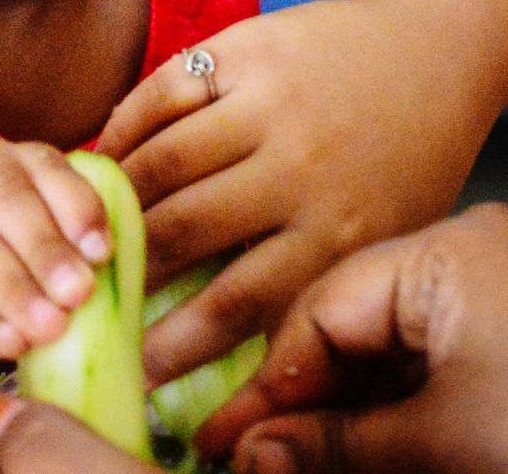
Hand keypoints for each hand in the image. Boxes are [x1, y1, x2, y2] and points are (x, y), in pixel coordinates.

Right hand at [0, 133, 110, 380]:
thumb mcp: (9, 262)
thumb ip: (46, 263)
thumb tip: (98, 285)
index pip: (35, 162)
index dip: (74, 203)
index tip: (102, 250)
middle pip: (1, 192)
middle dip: (45, 245)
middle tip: (79, 293)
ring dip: (16, 287)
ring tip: (50, 327)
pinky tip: (8, 342)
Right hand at [97, 0, 497, 385]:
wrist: (423, 53)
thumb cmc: (398, 159)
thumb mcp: (374, 235)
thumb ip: (303, 277)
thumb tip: (211, 329)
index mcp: (338, 231)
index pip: (238, 302)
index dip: (178, 341)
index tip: (138, 364)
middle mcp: (299, 169)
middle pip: (185, 227)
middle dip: (131, 265)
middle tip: (93, 283)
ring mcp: (266, 102)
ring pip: (163, 160)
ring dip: (116, 195)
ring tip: (90, 218)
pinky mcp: (241, 48)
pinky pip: (161, 93)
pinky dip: (123, 127)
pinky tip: (106, 153)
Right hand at [195, 205, 507, 473]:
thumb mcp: (448, 438)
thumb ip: (343, 444)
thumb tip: (252, 455)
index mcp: (441, 250)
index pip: (319, 310)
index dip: (272, 385)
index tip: (224, 435)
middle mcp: (454, 251)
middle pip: (340, 320)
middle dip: (296, 395)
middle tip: (246, 449)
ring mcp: (480, 285)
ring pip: (374, 342)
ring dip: (333, 404)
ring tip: (287, 455)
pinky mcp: (500, 325)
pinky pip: (416, 355)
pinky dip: (382, 402)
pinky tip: (347, 444)